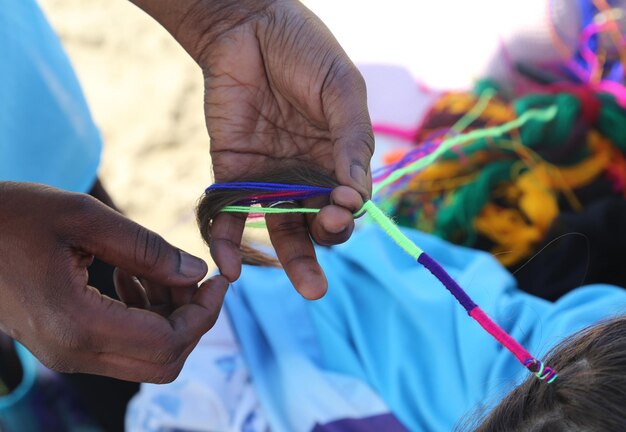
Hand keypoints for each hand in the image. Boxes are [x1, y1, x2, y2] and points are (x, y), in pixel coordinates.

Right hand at [0, 182, 227, 382]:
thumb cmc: (10, 217)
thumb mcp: (84, 218)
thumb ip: (147, 249)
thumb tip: (196, 272)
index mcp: (79, 325)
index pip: (170, 342)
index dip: (205, 312)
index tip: (219, 278)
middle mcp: (74, 352)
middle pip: (164, 361)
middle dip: (192, 319)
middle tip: (192, 274)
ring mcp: (67, 353)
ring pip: (145, 356)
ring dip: (166, 315)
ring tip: (152, 267)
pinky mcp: (63, 343)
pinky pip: (121, 344)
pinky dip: (141, 314)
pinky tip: (129, 274)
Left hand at [131, 0, 373, 298]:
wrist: (246, 25)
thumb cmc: (304, 51)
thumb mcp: (341, 90)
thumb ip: (352, 140)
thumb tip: (360, 195)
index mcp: (339, 157)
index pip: (350, 199)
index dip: (349, 209)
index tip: (344, 204)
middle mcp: (307, 175)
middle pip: (320, 224)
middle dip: (327, 243)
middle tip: (326, 242)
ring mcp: (270, 180)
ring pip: (283, 230)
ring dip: (293, 260)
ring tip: (310, 287)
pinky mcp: (232, 176)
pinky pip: (232, 216)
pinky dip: (229, 243)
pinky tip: (231, 268)